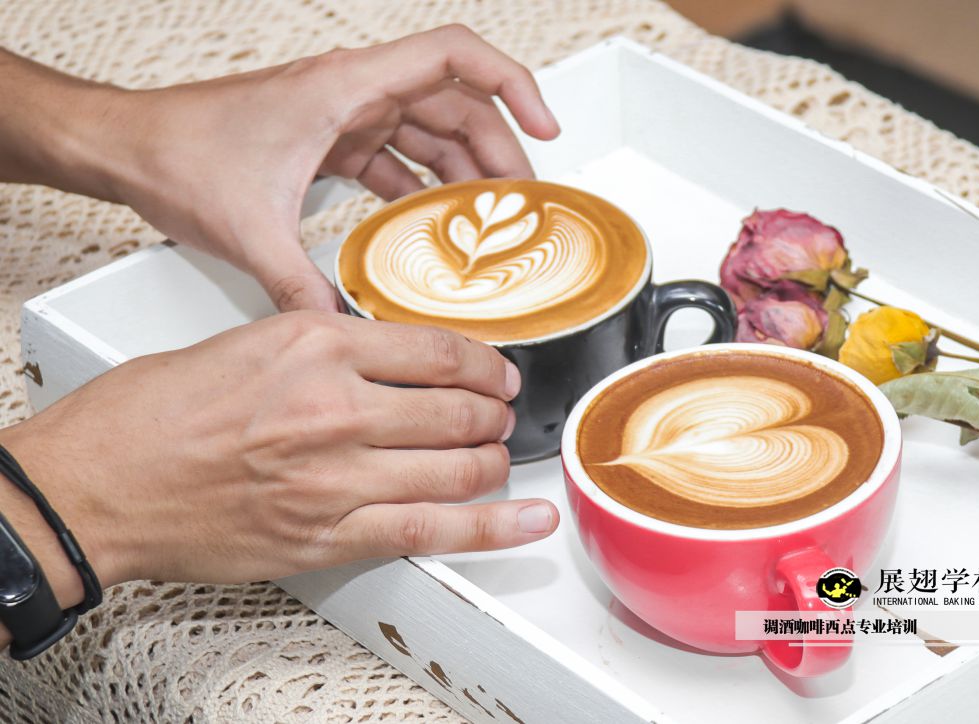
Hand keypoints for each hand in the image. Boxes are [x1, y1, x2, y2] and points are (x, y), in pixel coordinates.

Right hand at [0, 312, 556, 608]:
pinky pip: (432, 530)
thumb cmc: (152, 413)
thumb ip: (324, 347)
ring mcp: (335, 476)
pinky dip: (493, 528)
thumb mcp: (245, 343)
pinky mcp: (327, 535)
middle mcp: (334, 407)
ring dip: (491, 461)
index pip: (436, 348)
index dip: (482, 363)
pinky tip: (529, 520)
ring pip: (457, 467)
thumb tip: (385, 357)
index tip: (495, 372)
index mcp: (313, 345)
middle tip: (499, 414)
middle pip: (458, 408)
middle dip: (493, 413)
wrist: (97, 485)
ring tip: (496, 456)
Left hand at [87, 26, 556, 311]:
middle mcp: (351, 92)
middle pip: (456, 104)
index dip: (512, 84)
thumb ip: (302, 286)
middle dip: (497, 150)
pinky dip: (421, 184)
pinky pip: (395, 155)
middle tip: (521, 203)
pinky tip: (432, 221)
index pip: (455, 57)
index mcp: (345, 87)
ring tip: (489, 217)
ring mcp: (342, 114)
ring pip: (429, 129)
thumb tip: (340, 330)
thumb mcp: (250, 228)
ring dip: (463, 169)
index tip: (545, 123)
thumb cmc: (176, 151)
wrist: (127, 145)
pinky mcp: (329, 139)